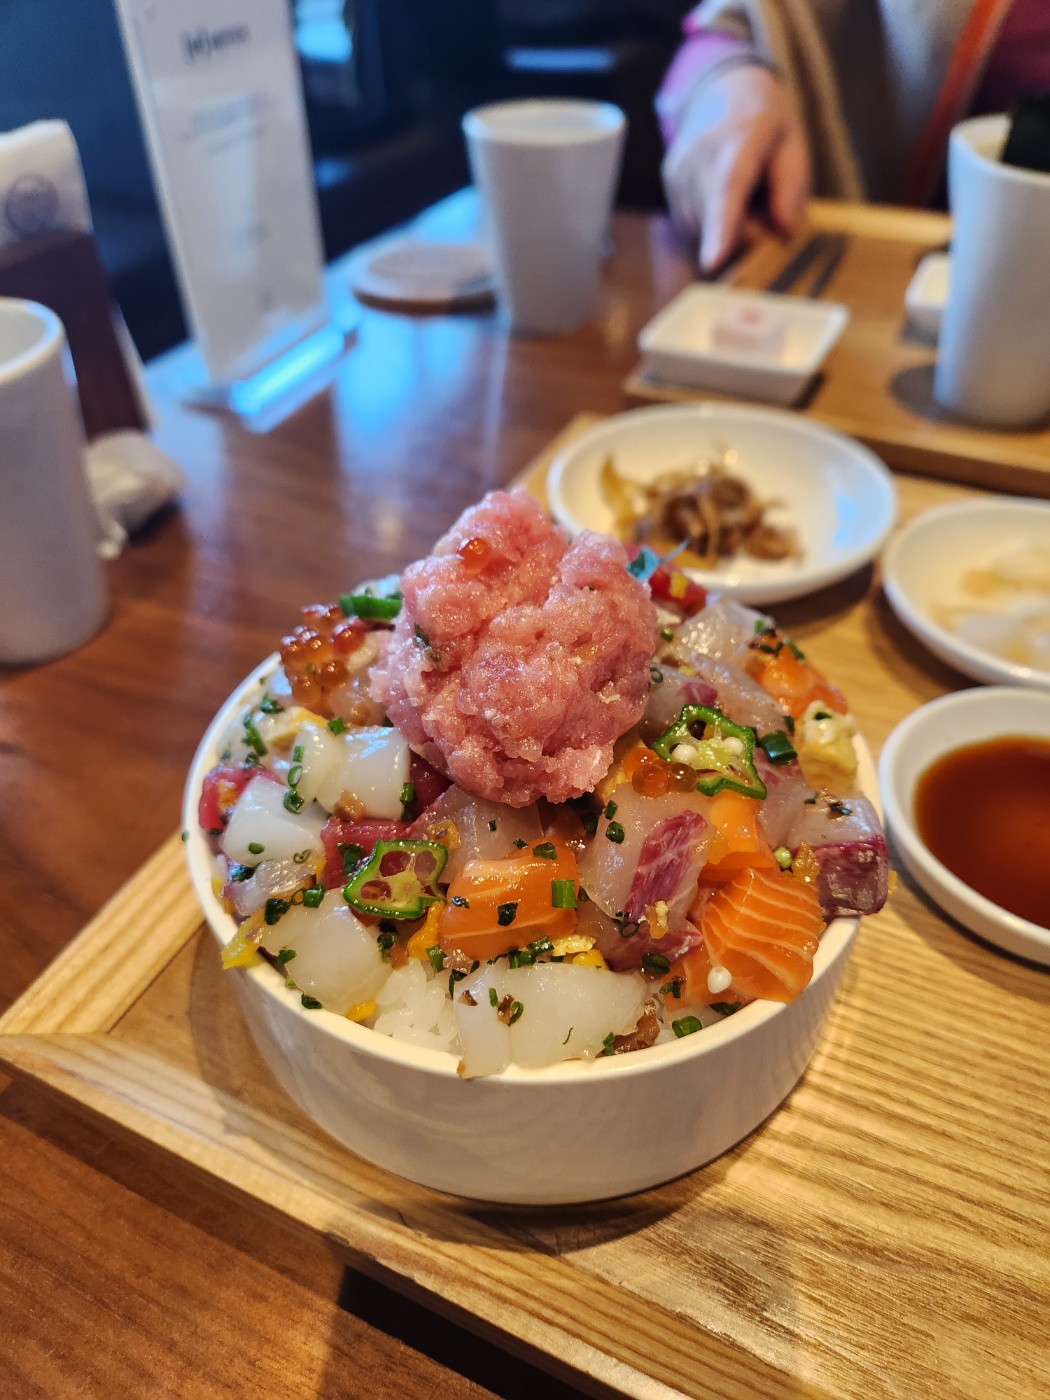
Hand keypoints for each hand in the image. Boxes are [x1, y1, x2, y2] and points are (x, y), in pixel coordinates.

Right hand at [662, 63, 810, 271]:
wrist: (724, 86)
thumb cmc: (767, 119)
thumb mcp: (794, 141)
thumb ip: (792, 186)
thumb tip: (782, 232)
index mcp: (741, 138)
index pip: (728, 189)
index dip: (720, 229)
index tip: (713, 262)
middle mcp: (701, 153)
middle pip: (722, 220)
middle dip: (748, 227)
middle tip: (763, 198)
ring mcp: (680, 168)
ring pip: (705, 226)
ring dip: (729, 223)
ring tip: (741, 187)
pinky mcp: (670, 180)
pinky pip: (693, 222)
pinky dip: (711, 218)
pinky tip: (721, 191)